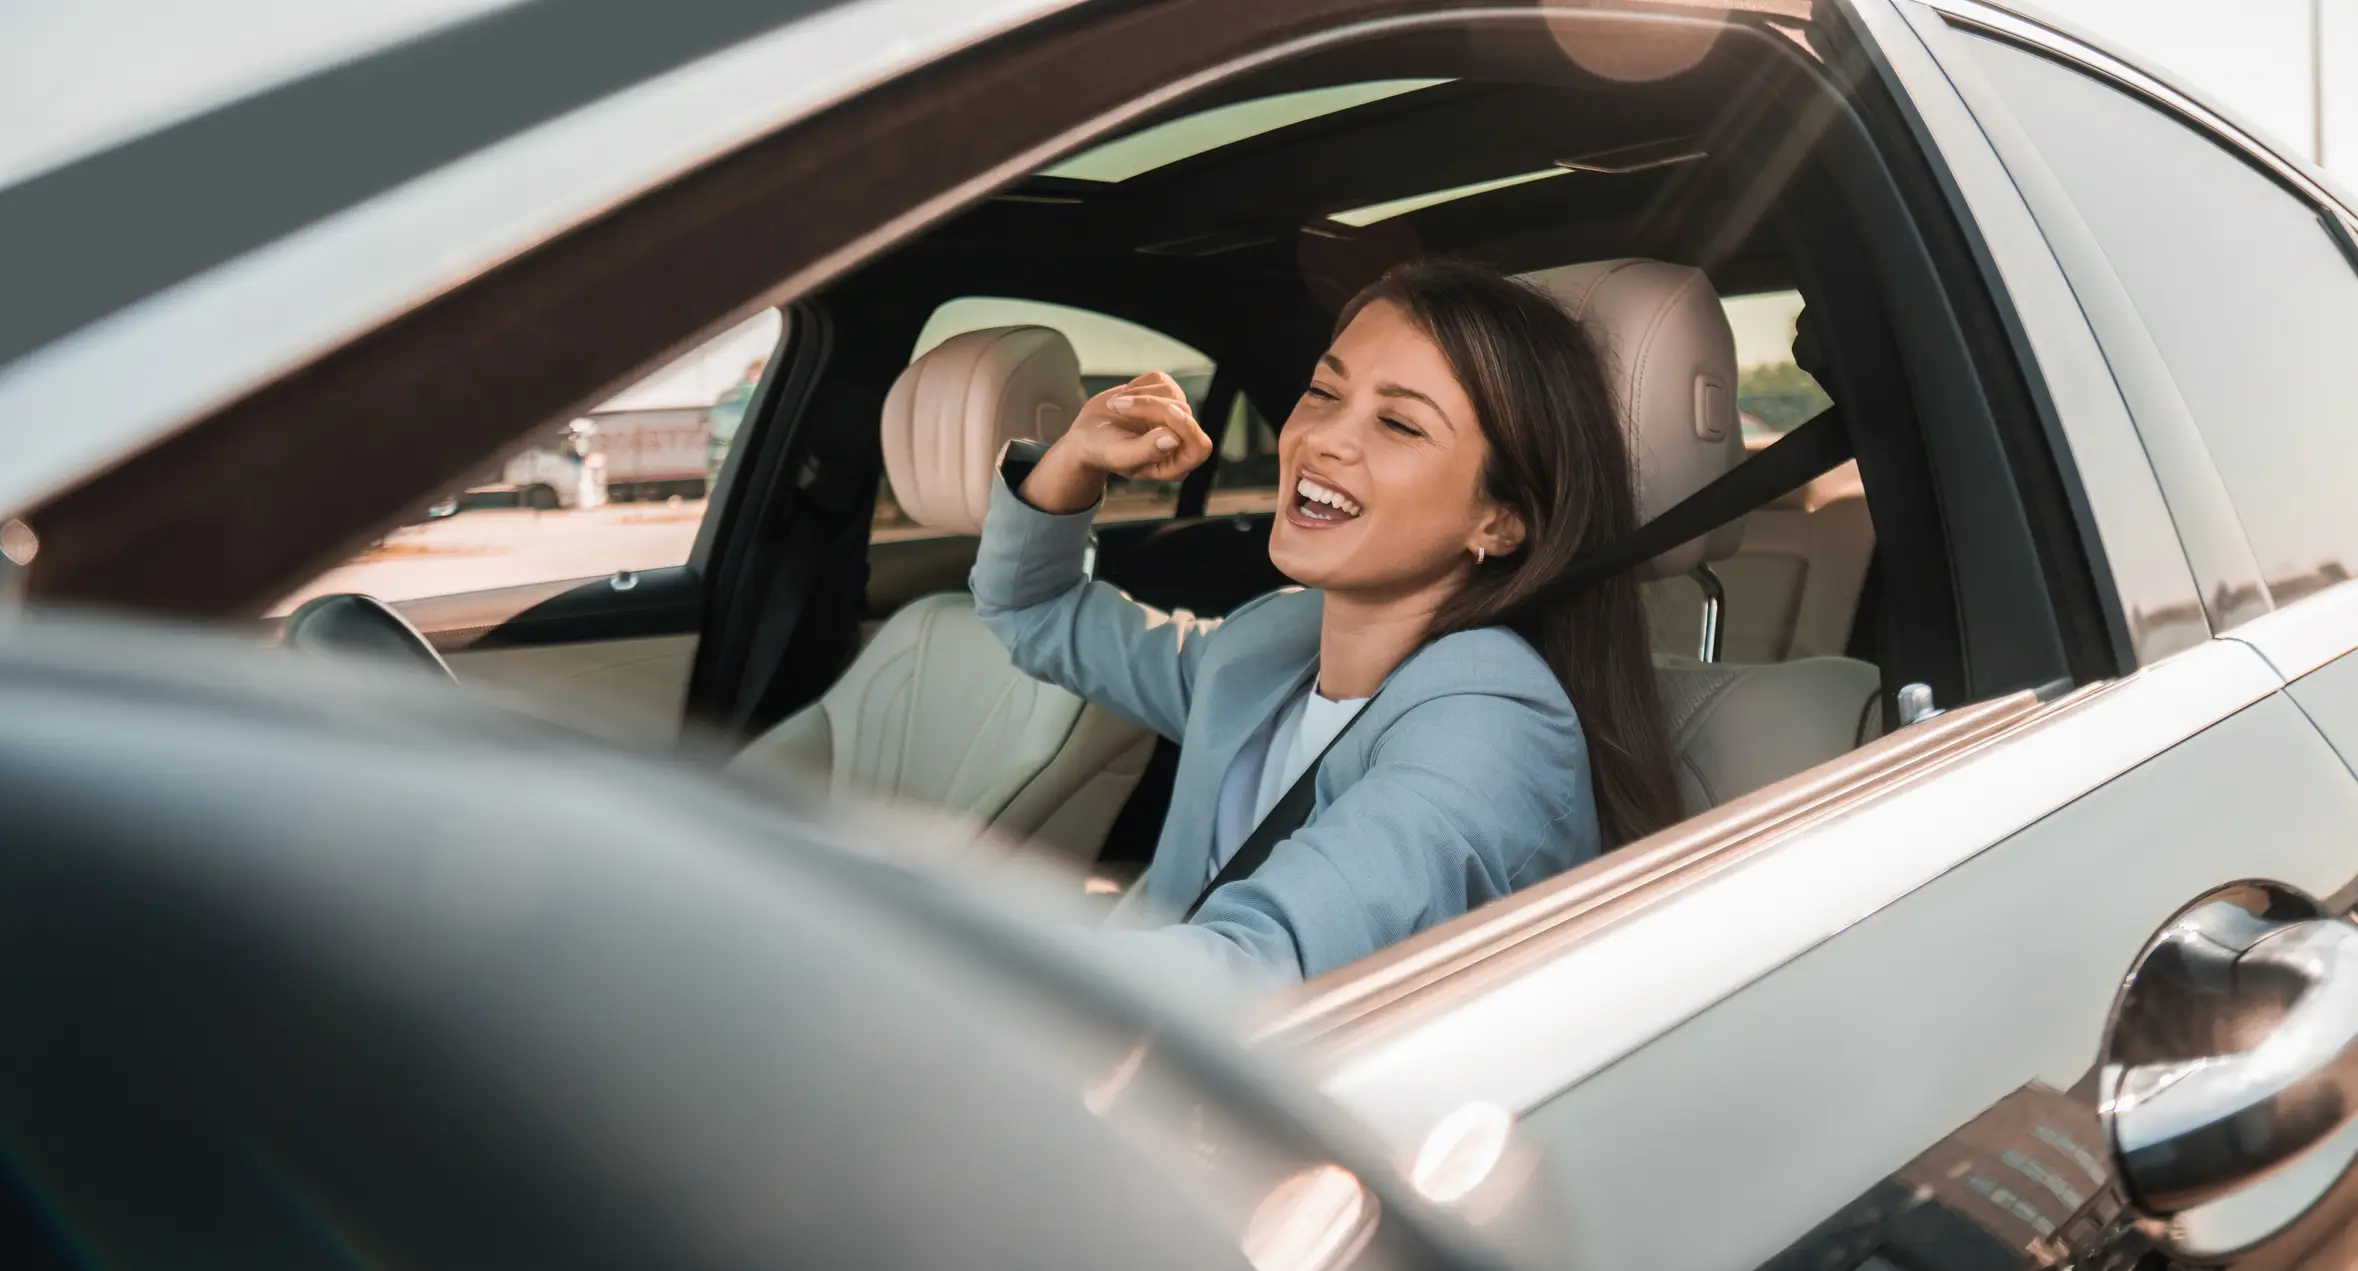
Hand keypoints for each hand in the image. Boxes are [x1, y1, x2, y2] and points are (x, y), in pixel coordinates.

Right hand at [1019, 371, 1214, 513]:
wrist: (1088, 434)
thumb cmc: (1102, 451)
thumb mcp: (1119, 456)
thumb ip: (1147, 451)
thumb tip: (1174, 438)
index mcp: (1174, 465)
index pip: (1200, 446)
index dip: (1186, 427)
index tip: (1165, 412)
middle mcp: (1180, 441)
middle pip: (1182, 413)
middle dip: (1149, 406)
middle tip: (1118, 407)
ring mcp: (1174, 416)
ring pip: (1172, 394)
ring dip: (1139, 395)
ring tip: (1116, 406)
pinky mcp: (1166, 394)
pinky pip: (1160, 380)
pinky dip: (1137, 385)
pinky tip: (1124, 399)